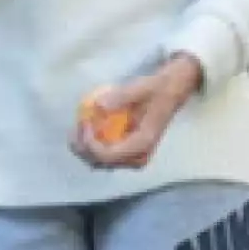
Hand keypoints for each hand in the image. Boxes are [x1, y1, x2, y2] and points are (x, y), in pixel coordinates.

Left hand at [72, 54, 203, 170]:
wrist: (171, 91)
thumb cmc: (156, 89)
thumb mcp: (142, 87)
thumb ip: (122, 96)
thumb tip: (98, 105)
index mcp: (142, 144)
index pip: (108, 156)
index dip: (90, 144)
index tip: (84, 122)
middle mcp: (138, 156)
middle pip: (100, 163)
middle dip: (82, 147)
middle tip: (77, 123)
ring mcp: (132, 157)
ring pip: (99, 161)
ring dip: (84, 147)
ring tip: (80, 124)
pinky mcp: (127, 152)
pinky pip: (103, 154)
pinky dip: (90, 143)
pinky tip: (85, 127)